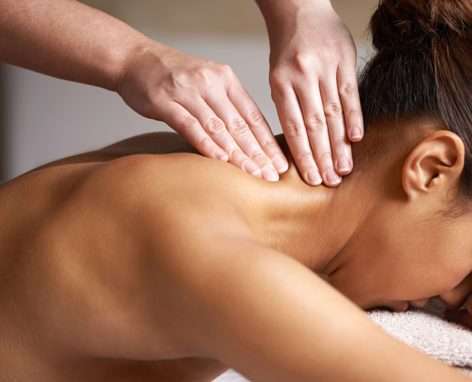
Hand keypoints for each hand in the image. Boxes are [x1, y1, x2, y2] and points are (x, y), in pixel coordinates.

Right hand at [117, 43, 288, 179]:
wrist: (134, 59)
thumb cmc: (174, 78)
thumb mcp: (208, 84)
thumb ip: (228, 107)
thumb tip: (253, 141)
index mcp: (226, 79)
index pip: (253, 116)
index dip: (268, 142)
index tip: (281, 165)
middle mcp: (211, 83)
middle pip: (240, 124)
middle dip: (258, 154)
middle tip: (272, 177)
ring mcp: (188, 91)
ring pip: (219, 127)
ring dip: (238, 154)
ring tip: (253, 174)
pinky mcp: (165, 101)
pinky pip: (190, 126)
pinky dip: (207, 144)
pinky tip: (220, 160)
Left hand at [265, 2, 362, 186]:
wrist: (300, 9)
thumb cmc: (288, 50)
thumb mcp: (278, 76)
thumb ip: (288, 106)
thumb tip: (301, 145)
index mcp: (280, 84)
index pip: (294, 128)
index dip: (304, 156)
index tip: (312, 178)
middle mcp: (301, 77)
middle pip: (314, 126)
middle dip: (323, 157)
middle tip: (331, 182)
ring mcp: (324, 68)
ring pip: (332, 113)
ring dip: (339, 144)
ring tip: (344, 168)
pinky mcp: (344, 59)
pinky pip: (350, 93)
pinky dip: (354, 117)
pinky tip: (356, 138)